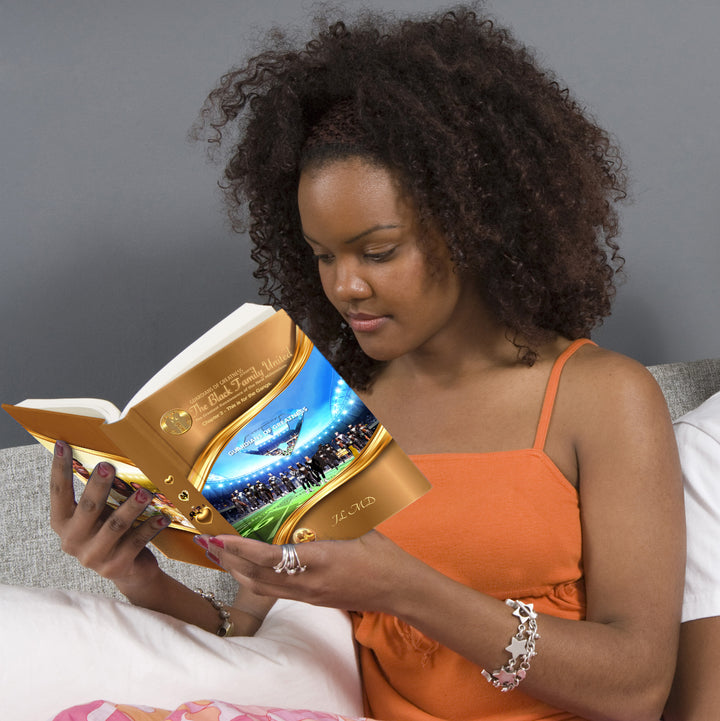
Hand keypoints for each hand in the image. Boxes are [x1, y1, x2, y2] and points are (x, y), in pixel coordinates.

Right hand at [50, 441, 169, 589]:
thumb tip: (107, 458)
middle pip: (88, 507)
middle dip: (98, 486)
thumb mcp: (99, 516)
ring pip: (115, 525)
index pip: (59, 493)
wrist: (130, 572)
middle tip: (108, 466)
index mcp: (64, 523)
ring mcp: (94, 556)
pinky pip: (136, 541)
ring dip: (131, 507)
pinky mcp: (116, 566)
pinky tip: (163, 517)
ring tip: (145, 493)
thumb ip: (97, 495)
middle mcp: (73, 540)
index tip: (62, 445)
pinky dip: (150, 527)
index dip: (59, 469)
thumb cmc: (112, 534)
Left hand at [195, 530, 424, 614]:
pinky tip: (251, 569)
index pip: (269, 557)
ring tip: (220, 557)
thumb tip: (307, 496)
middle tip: (207, 544)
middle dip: (228, 562)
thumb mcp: (356, 527)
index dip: (240, 549)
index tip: (219, 537)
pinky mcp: (314, 601)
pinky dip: (256, 579)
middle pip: (256, 578)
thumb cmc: (382, 554)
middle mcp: (308, 583)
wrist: (399, 589)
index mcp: (318, 561)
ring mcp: (309, 596)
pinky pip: (276, 592)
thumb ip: (328, 517)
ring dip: (237, 573)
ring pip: (262, 588)